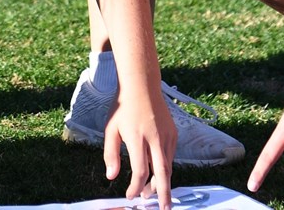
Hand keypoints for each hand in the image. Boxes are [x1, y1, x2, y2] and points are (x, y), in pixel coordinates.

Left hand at [104, 90, 175, 206]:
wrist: (142, 86)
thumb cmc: (123, 107)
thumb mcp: (111, 129)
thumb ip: (110, 154)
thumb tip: (111, 176)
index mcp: (137, 138)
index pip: (140, 171)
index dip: (136, 187)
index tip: (131, 196)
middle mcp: (155, 139)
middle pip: (162, 173)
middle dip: (163, 193)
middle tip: (164, 208)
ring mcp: (167, 136)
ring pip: (168, 166)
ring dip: (162, 182)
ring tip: (154, 195)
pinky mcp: (173, 134)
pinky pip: (170, 156)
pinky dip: (165, 168)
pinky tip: (157, 175)